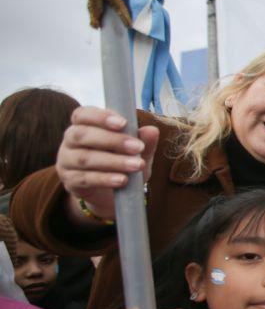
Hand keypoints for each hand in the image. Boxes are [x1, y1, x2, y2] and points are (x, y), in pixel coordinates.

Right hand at [56, 106, 158, 221]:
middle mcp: (70, 141)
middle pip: (82, 135)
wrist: (110, 194)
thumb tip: (152, 130)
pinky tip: (122, 180)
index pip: (82, 114)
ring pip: (85, 158)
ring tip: (137, 165)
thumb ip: (144, 141)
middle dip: (112, 140)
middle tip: (137, 147)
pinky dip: (105, 179)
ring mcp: (66, 161)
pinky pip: (85, 179)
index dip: (100, 117)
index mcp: (83, 125)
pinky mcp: (70, 181)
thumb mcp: (137, 153)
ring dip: (113, 161)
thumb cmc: (122, 163)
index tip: (123, 123)